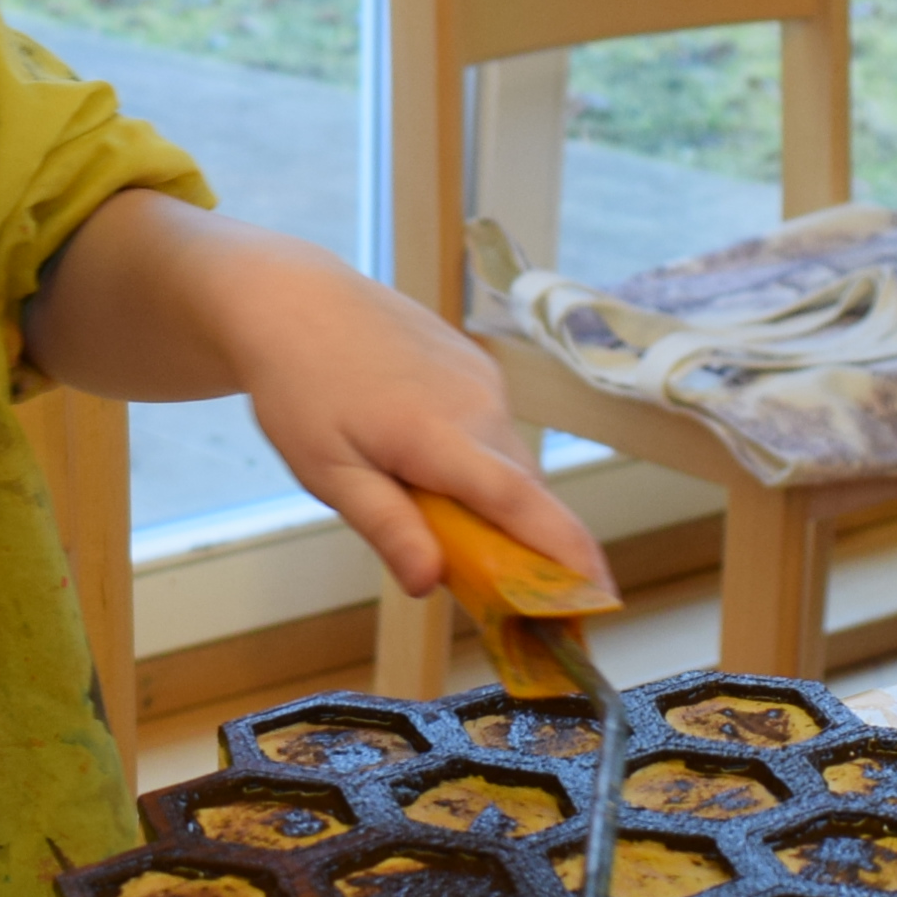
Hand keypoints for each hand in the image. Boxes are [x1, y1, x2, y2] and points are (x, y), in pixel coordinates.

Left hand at [215, 240, 603, 600]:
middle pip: (523, 493)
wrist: (296, 301)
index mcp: (436, 434)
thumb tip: (430, 583)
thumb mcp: (327, 471)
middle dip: (520, 542)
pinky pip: (495, 431)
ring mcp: (484, 380)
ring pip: (510, 462)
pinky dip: (478, 460)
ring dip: (491, 498)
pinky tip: (421, 453)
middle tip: (486, 585)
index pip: (520, 502)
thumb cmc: (301, 389)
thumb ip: (386, 526)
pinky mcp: (480, 365)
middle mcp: (476, 403)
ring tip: (423, 500)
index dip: (565, 552)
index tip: (601, 594)